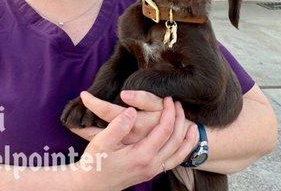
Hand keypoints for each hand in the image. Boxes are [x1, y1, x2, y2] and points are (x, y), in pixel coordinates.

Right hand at [75, 97, 197, 189]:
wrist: (90, 185)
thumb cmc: (94, 162)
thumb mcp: (101, 142)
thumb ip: (118, 126)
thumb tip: (132, 110)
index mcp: (142, 155)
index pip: (165, 130)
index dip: (169, 113)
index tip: (168, 98)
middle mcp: (152, 165)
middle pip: (176, 140)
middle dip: (179, 120)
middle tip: (176, 103)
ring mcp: (152, 171)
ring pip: (179, 153)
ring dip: (186, 136)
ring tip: (190, 122)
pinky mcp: (150, 172)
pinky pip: (174, 160)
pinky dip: (183, 150)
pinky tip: (183, 140)